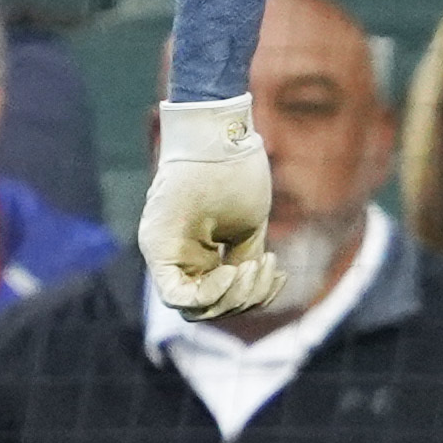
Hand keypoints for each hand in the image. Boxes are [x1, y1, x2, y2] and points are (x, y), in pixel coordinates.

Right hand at [140, 96, 282, 317]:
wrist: (222, 134)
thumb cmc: (221, 167)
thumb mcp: (232, 215)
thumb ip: (236, 254)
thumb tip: (241, 285)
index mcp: (164, 247)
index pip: (178, 299)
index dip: (209, 297)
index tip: (234, 271)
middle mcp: (177, 257)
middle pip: (203, 308)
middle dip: (236, 296)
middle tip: (258, 264)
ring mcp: (199, 255)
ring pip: (224, 301)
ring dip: (252, 292)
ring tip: (270, 262)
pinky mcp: (222, 250)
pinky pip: (238, 283)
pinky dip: (260, 286)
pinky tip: (278, 271)